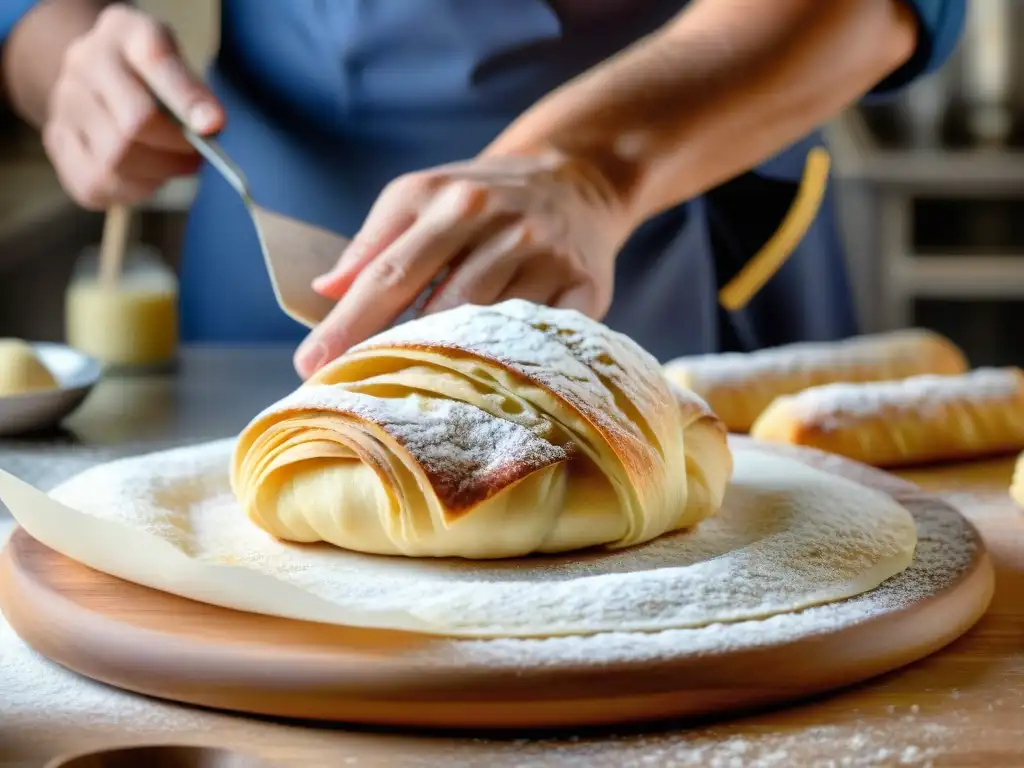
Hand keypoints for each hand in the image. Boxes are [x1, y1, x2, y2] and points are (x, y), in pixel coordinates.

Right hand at [43, 4, 224, 208]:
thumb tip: (211, 125)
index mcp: (124, 32)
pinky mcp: (57, 141)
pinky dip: (130, 190)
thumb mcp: (178, 64)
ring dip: (156, 173)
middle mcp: (85, 63)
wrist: (97, 74)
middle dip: (176, 150)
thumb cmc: (148, 74)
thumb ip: (194, 91)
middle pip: (133, 125)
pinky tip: (145, 177)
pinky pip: (95, 183)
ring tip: (173, 164)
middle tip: (197, 156)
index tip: (214, 126)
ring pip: (114, 161)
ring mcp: (65, 103)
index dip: (186, 100)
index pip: (156, 61)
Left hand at [294, 150, 631, 376]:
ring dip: (450, 370)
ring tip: (413, 404)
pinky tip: (487, 394)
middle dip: (394, 355)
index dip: (348, 325)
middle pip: (440, 308)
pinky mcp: (586, 289)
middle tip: (358, 397)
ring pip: (492, 329)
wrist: (575, 178)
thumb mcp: (423, 194)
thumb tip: (325, 290)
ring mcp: (549, 259)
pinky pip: (545, 340)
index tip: (310, 365)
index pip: (390, 274)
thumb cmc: (481, 197)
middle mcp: (504, 227)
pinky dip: (514, 369)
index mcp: (452, 202)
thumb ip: (374, 241)